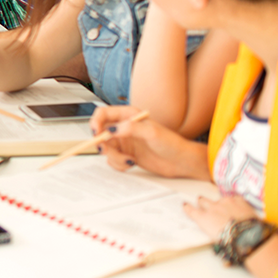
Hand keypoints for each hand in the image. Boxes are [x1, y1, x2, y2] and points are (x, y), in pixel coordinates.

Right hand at [91, 105, 208, 179]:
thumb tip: (110, 129)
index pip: (103, 114)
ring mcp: (124, 142)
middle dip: (103, 144)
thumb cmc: (171, 144)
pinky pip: (112, 160)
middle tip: (108, 151)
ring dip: (114, 156)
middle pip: (100, 133)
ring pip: (106, 149)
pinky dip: (119, 164)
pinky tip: (132, 163)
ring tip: (129, 159)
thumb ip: (130, 128)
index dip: (95, 122)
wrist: (181, 162)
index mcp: (128, 115)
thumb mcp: (151, 132)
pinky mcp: (126, 154)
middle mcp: (124, 127)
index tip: (96, 133)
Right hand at [184, 194, 257, 241]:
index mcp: (204, 218)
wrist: (249, 236)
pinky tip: (238, 208)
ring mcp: (225, 202)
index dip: (187, 207)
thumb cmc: (231, 241)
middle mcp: (212, 207)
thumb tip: (211, 228)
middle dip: (203, 202)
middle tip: (206, 206)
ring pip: (219, 199)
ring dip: (221, 204)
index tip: (186, 205)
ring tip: (227, 211)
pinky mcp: (238, 201)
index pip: (190, 209)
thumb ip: (210, 229)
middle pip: (202, 200)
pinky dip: (235, 202)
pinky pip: (234, 198)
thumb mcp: (214, 238)